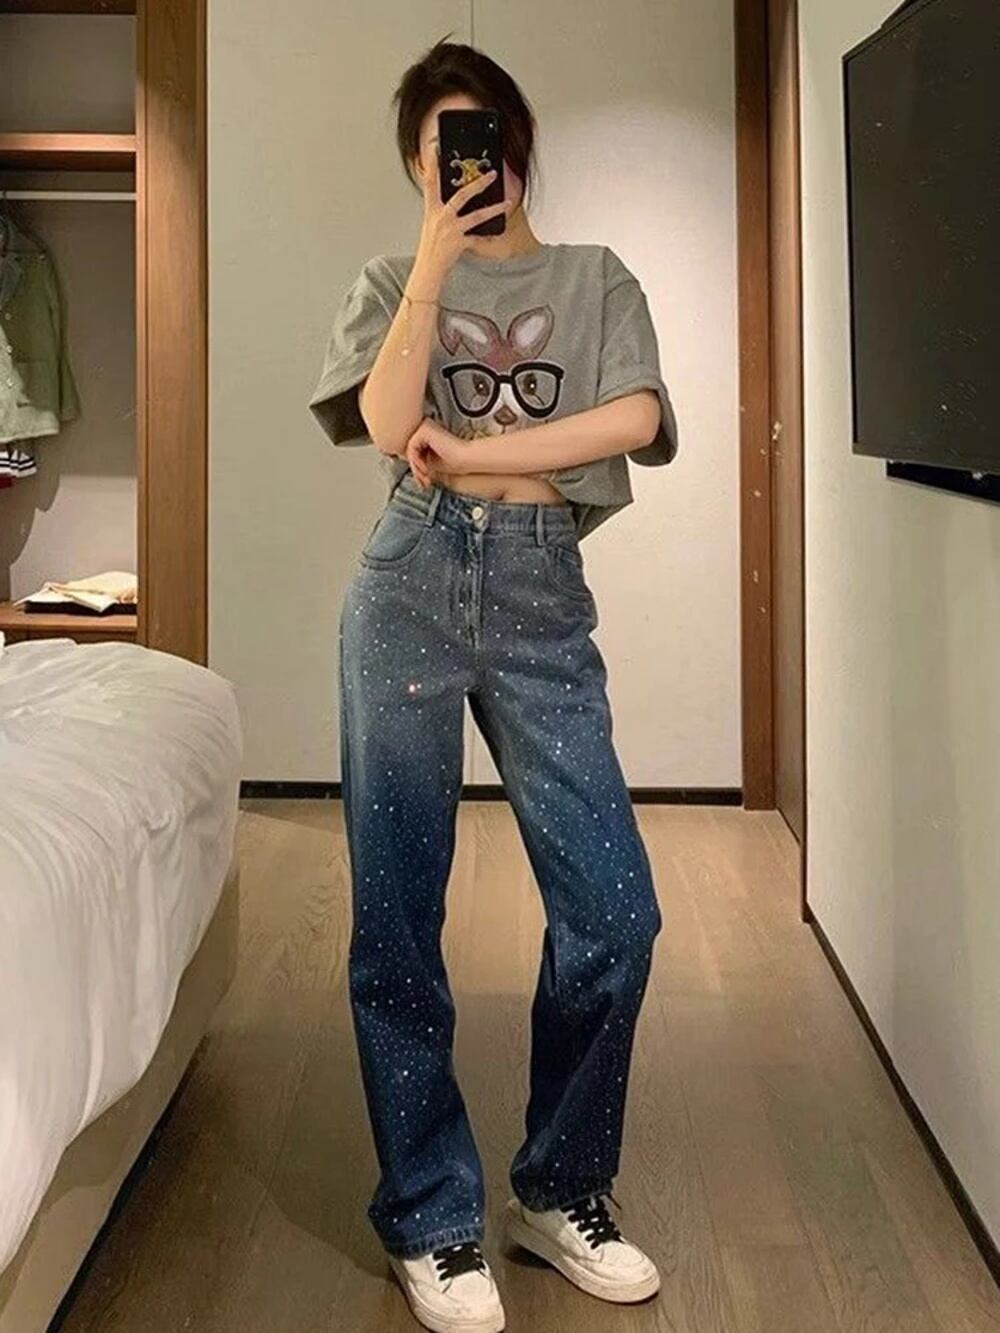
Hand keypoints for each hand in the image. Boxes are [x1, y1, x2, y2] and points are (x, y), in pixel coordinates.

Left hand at [405, 418, 475, 487]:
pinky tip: (426, 469)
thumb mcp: (429, 461)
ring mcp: (424, 427)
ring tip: (426, 476)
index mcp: (427, 432)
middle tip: (423, 482)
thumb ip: (416, 458)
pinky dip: (416, 462)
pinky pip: (411, 449)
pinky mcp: (423, 431)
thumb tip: (400, 460)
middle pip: (409, 450)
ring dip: (416, 468)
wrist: (464, 459)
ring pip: (409, 451)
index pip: (413, 450)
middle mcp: (425, 426)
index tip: (423, 481)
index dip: (416, 468)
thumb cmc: (452, 461)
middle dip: (415, 469)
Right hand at [413, 150, 512, 278]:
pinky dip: (488, 237)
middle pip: (461, 195)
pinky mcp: (459, 243)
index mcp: (431, 210)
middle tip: (492, 175)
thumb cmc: (430, 248)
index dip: (431, 164)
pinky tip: (497, 233)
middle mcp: (441, 217)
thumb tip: (454, 199)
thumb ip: (441, 209)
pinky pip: (479, 238)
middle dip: (478, 184)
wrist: (428, 270)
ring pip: (476, 216)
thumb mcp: (431, 224)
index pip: (429, 182)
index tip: (435, 149)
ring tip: (506, 203)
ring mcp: (451, 230)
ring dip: (494, 209)